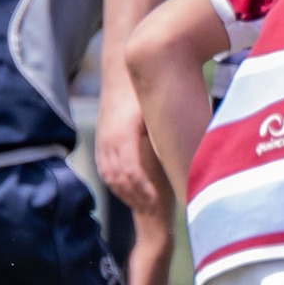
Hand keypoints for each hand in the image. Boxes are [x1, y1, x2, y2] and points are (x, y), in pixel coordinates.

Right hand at [94, 78, 163, 214]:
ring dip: (125, 193)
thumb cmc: (145, 92)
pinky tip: (129, 192)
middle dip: (135, 196)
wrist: (122, 73)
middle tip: (154, 212)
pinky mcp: (101, 141)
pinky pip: (105, 169)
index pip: (130, 171)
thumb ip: (164, 135)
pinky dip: (116, 184)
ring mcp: (103, 141)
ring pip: (110, 176)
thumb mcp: (156, 113)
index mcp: (123, 135)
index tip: (157, 203)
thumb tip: (182, 155)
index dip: (143, 190)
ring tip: (144, 207)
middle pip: (119, 178)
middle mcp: (109, 140)